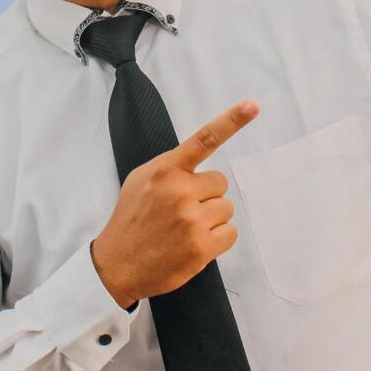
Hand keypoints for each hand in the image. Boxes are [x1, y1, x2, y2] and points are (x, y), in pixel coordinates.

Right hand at [91, 100, 258, 308]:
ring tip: (184, 230)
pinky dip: (217, 240)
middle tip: (181, 211)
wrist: (117, 264)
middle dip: (206, 196)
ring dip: (211, 219)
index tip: (252, 106)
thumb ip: (170, 168)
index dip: (231, 121)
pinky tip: (194, 244)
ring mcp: (191, 219)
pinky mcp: (201, 247)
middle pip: (220, 183)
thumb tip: (196, 163)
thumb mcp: (140, 180)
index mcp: (165, 170)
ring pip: (226, 209)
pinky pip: (230, 233)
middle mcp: (179, 191)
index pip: (204, 139)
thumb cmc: (131, 220)